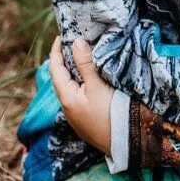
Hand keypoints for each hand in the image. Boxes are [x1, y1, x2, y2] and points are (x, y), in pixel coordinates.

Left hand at [48, 35, 112, 155]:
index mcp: (66, 97)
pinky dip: (80, 82)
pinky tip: (89, 79)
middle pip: (60, 78)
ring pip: (69, 88)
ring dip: (72, 72)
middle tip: (71, 43)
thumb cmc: (110, 114)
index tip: (61, 36)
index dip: (56, 51)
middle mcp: (67, 107)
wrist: (124, 144)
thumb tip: (76, 42)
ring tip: (80, 58)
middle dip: (64, 60)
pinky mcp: (85, 120)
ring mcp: (76, 115)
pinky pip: (78, 95)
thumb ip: (86, 64)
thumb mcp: (98, 86)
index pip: (55, 69)